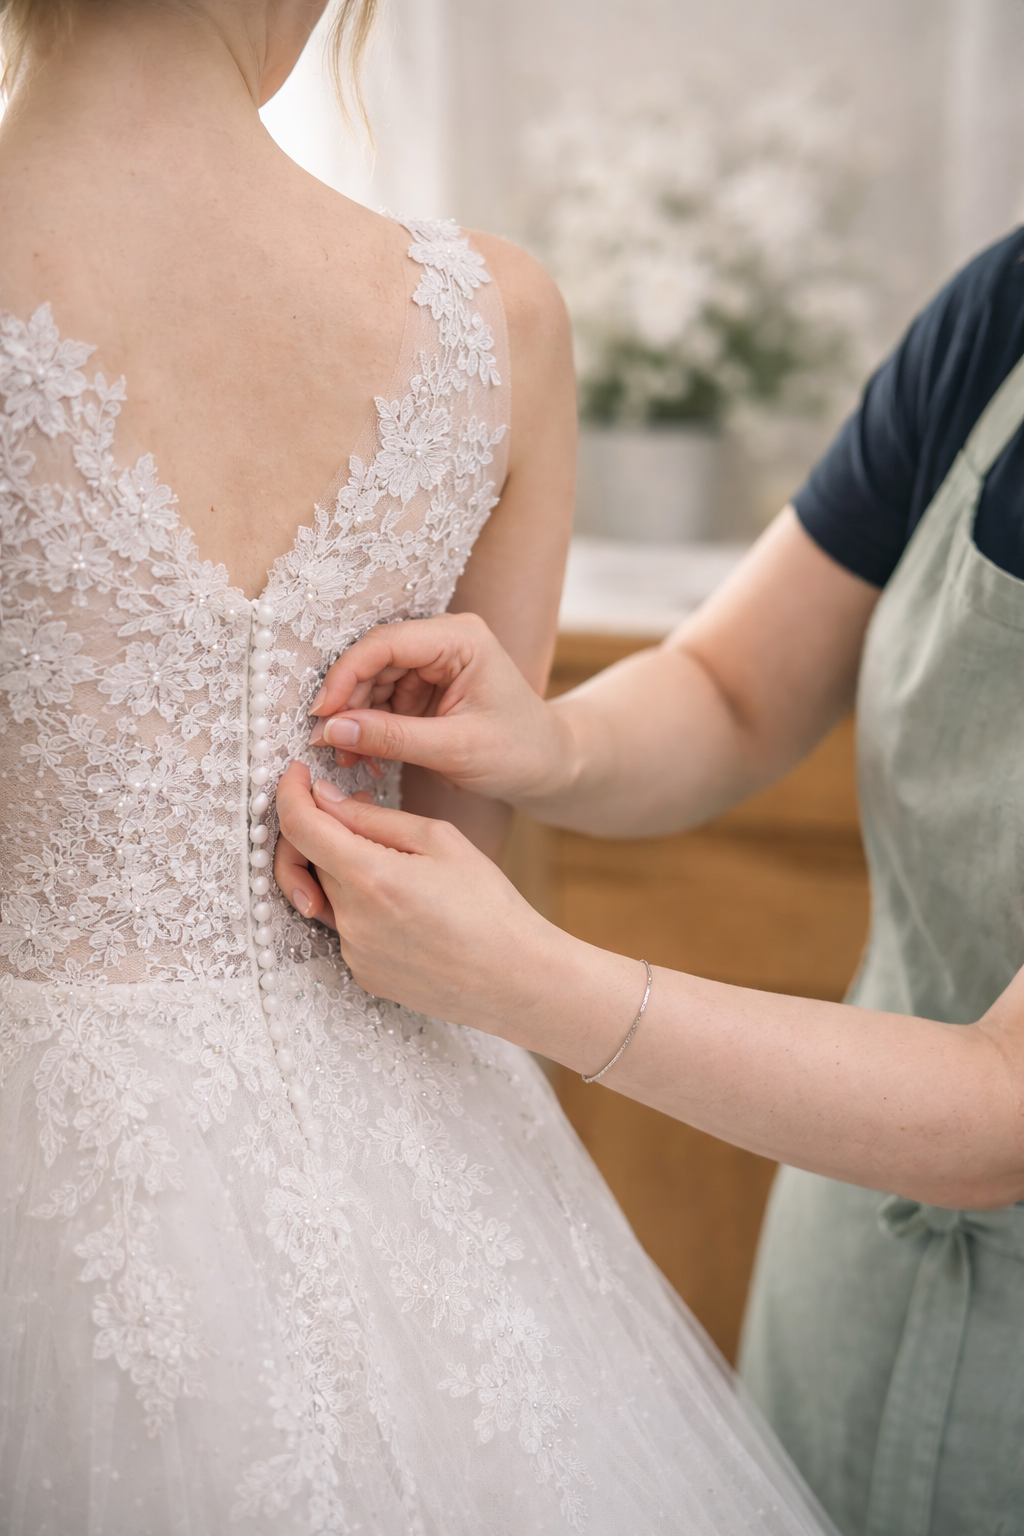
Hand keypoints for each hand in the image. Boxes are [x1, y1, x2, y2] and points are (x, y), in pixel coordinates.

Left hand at [273, 761, 560, 1031]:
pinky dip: (361, 904)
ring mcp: (354, 952)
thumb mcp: (440, 840)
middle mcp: (352, 921)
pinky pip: (345, 925)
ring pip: (327, 892)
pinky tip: (406, 905)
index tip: (296, 775)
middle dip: (326, 830)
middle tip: (360, 811)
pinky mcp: (362, 973)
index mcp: (371, 878)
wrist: (515, 978)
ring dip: (345, 868)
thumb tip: (324, 799)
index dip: (290, 794)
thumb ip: (373, 817)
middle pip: (311, 859)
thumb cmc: (489, 906)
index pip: (300, 827)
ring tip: (396, 863)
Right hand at [306, 612, 574, 805]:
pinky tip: (364, 755)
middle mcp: (443, 640)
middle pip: (374, 660)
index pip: (386, 643)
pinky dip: (369, 727)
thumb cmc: (519, 752)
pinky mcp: (426, 687)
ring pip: (372, 681)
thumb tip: (331, 729)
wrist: (548, 767)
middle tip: (325, 743)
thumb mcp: (455, 749)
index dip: (346, 675)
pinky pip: (382, 700)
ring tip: (345, 757)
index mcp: (460, 638)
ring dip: (354, 718)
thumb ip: (393, 737)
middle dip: (347, 701)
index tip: (321, 713)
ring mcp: (433, 663)